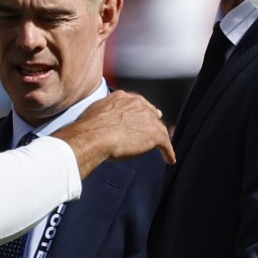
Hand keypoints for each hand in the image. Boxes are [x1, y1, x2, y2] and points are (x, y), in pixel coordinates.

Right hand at [54, 91, 175, 177]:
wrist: (93, 137)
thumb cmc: (88, 129)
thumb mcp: (94, 112)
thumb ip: (102, 114)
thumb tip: (96, 122)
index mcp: (122, 98)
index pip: (137, 103)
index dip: (141, 112)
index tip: (142, 117)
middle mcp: (138, 104)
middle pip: (151, 114)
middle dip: (153, 122)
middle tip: (155, 130)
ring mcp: (148, 119)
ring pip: (159, 128)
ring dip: (161, 138)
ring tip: (164, 148)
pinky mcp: (154, 134)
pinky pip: (166, 144)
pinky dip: (168, 152)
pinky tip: (169, 159)